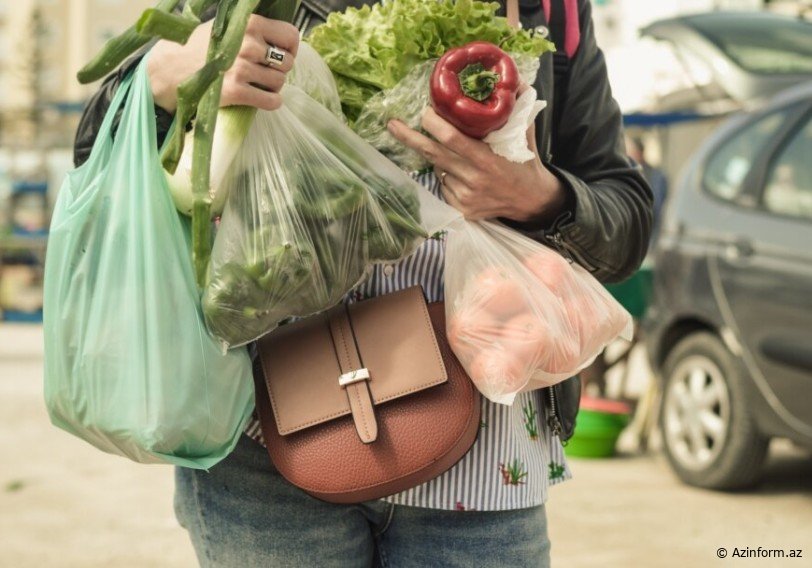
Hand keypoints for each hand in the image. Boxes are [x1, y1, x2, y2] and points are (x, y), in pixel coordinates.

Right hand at [147, 15, 298, 112]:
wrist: (171, 69)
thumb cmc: (200, 47)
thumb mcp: (226, 26)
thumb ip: (253, 29)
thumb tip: (283, 39)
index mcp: (249, 24)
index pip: (290, 35)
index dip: (290, 47)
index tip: (282, 53)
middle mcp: (248, 44)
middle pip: (287, 62)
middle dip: (280, 69)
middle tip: (265, 71)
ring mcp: (242, 69)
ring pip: (280, 82)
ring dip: (273, 86)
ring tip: (258, 83)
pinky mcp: (237, 91)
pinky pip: (272, 101)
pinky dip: (271, 102)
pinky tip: (261, 98)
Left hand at [387, 107, 566, 222]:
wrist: (532, 200)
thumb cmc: (526, 161)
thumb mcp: (525, 132)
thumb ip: (519, 106)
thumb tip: (514, 77)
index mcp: (488, 159)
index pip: (451, 139)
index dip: (433, 124)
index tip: (424, 111)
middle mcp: (474, 179)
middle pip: (433, 154)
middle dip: (409, 137)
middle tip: (392, 124)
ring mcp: (465, 197)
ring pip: (437, 168)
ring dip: (438, 157)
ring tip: (457, 154)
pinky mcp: (460, 209)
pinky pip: (443, 185)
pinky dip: (446, 175)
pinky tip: (462, 174)